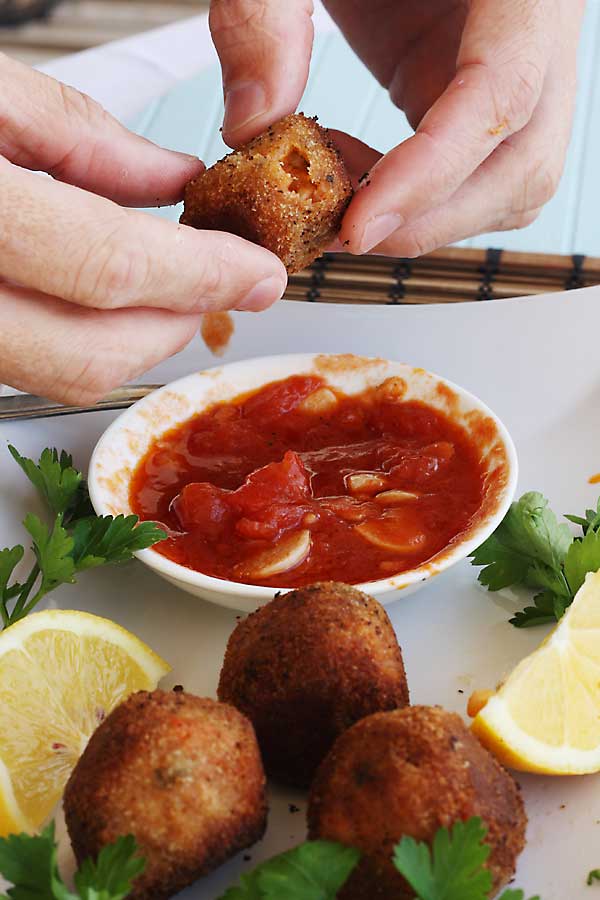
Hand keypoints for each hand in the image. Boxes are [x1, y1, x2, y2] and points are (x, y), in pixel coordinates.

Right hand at [0, 54, 286, 402]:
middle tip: (220, 283)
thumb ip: (80, 139)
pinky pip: (18, 365)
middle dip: (176, 325)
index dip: (201, 275)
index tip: (256, 272)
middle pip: (88, 354)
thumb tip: (166, 185)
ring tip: (163, 283)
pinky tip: (91, 294)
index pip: (108, 267)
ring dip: (131, 339)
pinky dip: (74, 339)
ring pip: (54, 374)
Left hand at [210, 0, 583, 256]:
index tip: (358, 223)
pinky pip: (473, 175)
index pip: (503, 92)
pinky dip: (417, 202)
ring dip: (427, 219)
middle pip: (523, 164)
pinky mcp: (477, 91)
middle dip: (430, 217)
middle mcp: (535, 29)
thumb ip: (262, 15)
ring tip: (343, 191)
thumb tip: (250, 124)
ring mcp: (515, 68)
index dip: (434, 171)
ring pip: (510, 185)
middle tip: (341, 232)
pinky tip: (355, 177)